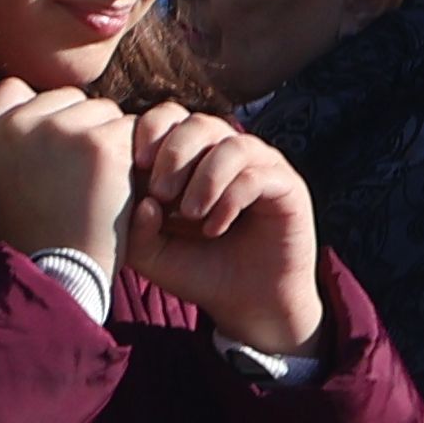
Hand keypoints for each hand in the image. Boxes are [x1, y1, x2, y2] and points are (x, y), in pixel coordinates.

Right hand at [0, 77, 135, 271]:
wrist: (58, 276)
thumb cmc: (28, 237)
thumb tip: (10, 104)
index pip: (14, 90)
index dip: (37, 114)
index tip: (45, 147)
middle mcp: (18, 124)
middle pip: (66, 98)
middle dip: (78, 127)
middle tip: (75, 176)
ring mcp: (60, 130)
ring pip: (102, 111)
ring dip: (107, 140)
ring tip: (96, 186)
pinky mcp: (102, 145)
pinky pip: (130, 131)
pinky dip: (133, 158)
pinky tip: (120, 189)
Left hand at [120, 107, 324, 357]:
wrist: (247, 304)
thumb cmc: (197, 270)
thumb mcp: (153, 254)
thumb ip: (136, 230)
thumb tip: (144, 201)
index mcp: (191, 156)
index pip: (169, 118)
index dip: (150, 132)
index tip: (136, 166)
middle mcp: (226, 153)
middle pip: (199, 123)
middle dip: (175, 153)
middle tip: (161, 192)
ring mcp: (260, 166)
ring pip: (231, 144)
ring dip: (205, 177)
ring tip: (190, 213)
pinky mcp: (287, 186)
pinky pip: (257, 175)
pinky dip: (230, 198)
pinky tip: (214, 227)